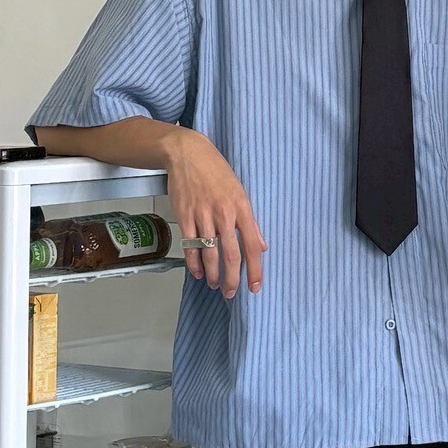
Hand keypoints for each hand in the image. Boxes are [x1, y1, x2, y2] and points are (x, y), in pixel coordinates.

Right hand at [164, 128, 264, 297]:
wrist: (187, 154)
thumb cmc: (216, 172)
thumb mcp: (240, 193)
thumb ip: (251, 223)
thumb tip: (262, 246)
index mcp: (242, 209)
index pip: (253, 246)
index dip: (255, 270)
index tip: (255, 287)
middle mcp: (224, 214)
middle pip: (231, 255)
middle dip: (232, 279)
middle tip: (231, 293)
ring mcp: (203, 216)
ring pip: (209, 254)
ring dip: (213, 274)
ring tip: (215, 285)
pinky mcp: (184, 216)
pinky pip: (190, 246)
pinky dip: (194, 264)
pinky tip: (198, 273)